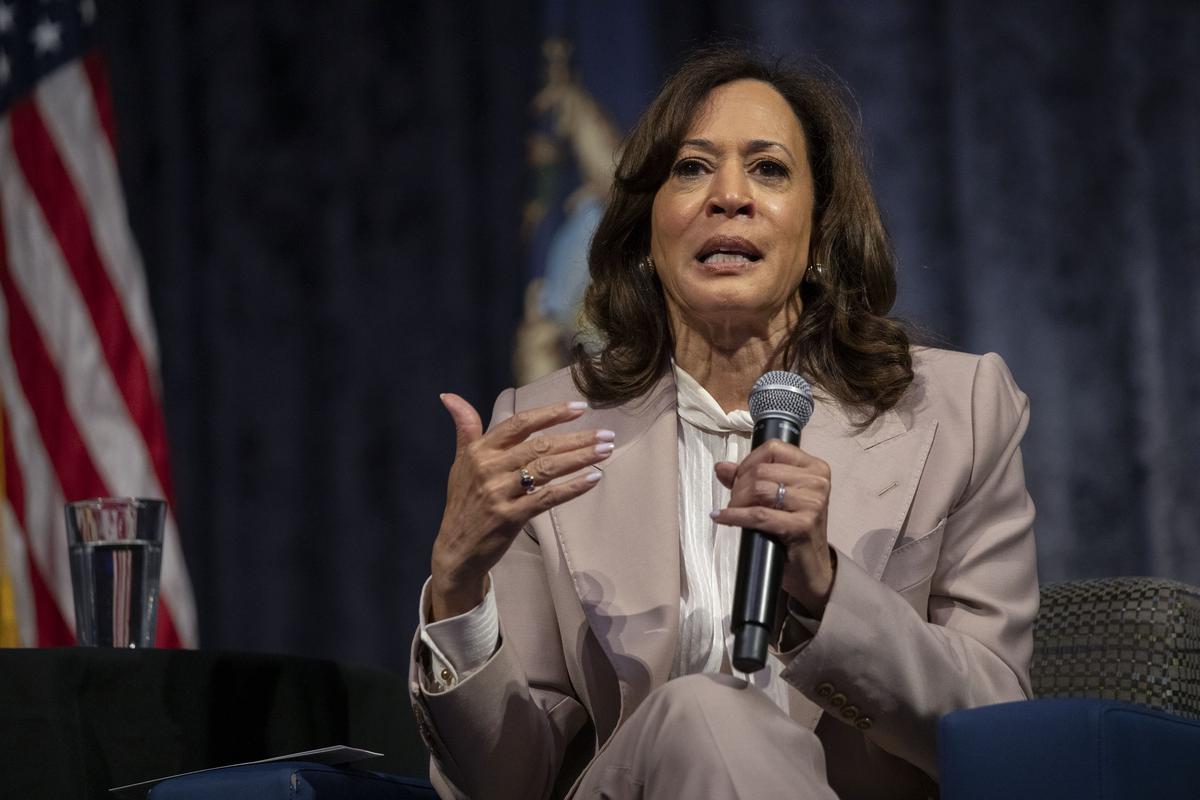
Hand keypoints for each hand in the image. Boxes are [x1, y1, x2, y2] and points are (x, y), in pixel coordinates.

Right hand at [430, 394, 611, 620]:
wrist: (455, 549)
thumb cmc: (463, 502)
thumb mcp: (461, 462)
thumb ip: (465, 428)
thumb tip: (449, 396)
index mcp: (480, 451)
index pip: (520, 424)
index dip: (551, 413)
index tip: (580, 408)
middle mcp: (488, 468)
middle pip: (540, 445)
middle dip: (578, 438)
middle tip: (606, 434)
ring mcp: (499, 493)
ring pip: (547, 468)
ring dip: (580, 458)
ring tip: (606, 451)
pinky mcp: (510, 516)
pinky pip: (547, 498)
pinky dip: (572, 487)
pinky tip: (593, 479)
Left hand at [711, 440, 835, 616]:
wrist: (810, 569)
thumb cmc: (793, 530)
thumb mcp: (774, 498)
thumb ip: (749, 479)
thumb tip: (721, 467)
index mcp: (815, 468)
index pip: (772, 449)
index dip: (748, 463)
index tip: (738, 480)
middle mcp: (818, 482)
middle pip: (762, 470)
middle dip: (739, 486)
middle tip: (734, 502)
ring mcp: (813, 504)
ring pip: (759, 489)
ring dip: (737, 502)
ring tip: (732, 512)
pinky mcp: (803, 526)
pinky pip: (758, 515)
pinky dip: (735, 516)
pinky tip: (722, 518)